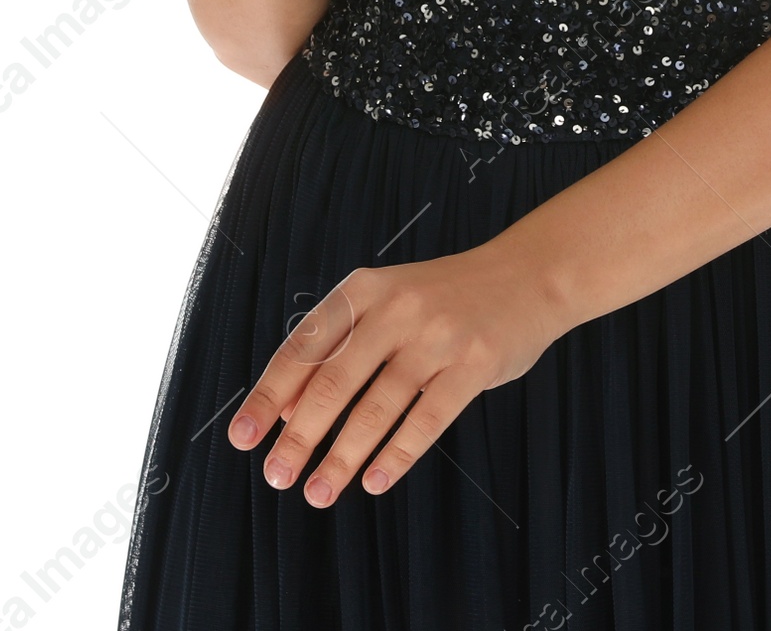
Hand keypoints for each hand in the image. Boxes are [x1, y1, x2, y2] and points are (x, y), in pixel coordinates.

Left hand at [226, 243, 568, 504]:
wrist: (526, 276)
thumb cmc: (442, 299)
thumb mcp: (386, 305)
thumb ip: (339, 349)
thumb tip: (287, 412)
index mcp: (365, 289)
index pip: (304, 347)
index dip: (270, 396)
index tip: (243, 438)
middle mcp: (397, 308)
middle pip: (334, 382)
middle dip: (300, 436)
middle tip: (277, 477)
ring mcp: (438, 335)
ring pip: (377, 408)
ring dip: (342, 458)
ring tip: (318, 494)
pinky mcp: (474, 364)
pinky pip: (427, 420)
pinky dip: (396, 456)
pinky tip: (373, 481)